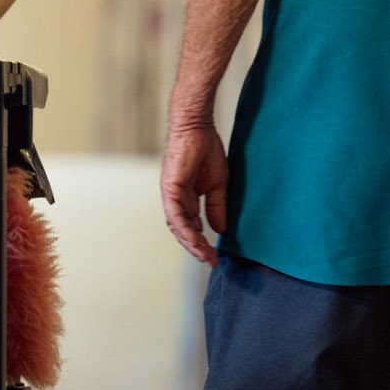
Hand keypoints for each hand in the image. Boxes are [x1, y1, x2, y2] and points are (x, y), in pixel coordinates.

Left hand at [161, 126, 227, 264]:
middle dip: (197, 248)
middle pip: (183, 231)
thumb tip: (219, 230)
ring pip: (178, 227)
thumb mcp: (217, 185)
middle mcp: (176, 200)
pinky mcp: (170, 189)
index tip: (215, 256)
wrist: (197, 128)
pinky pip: (175, 214)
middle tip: (210, 261)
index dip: (202, 243)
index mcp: (186, 199)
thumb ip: (216, 207)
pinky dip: (184, 229)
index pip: (192, 227)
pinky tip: (195, 240)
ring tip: (204, 256)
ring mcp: (171, 195)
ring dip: (191, 243)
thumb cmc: (206, 150)